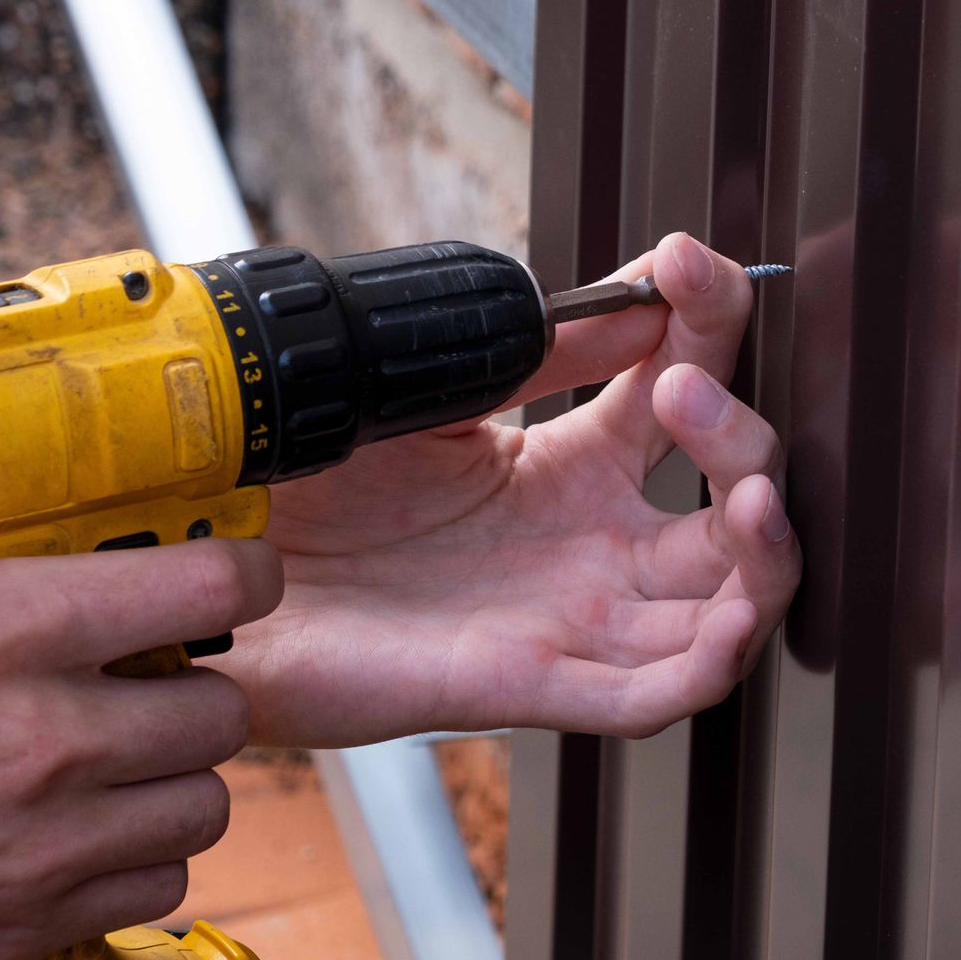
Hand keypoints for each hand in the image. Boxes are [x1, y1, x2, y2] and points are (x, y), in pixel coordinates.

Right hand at [0, 541, 281, 959]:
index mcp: (8, 630)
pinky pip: (162, 879)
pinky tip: (87, 836)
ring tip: (117, 770)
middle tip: (148, 695)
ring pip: (206, 800)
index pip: (210, 585)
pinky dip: (138, 860)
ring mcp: (50, 837)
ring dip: (174, 784)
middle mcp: (47, 733)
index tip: (240, 582)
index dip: (245, 579)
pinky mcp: (40, 917)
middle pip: (225, 709)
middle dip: (197, 699)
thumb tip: (130, 551)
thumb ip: (31, 587)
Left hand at [219, 234, 800, 745]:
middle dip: (741, 437)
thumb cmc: (301, 488)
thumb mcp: (427, 397)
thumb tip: (640, 293)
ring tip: (746, 496)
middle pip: (729, 499)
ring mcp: (568, 615)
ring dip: (760, 549)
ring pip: (722, 599)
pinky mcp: (530, 683)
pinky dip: (713, 660)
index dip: (706, 325)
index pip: (678, 389)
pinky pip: (654, 694)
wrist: (200, 575)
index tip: (689, 266)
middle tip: (686, 385)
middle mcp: (587, 541)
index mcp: (564, 465)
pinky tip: (729, 612)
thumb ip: (533, 353)